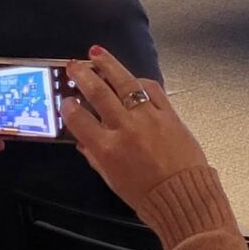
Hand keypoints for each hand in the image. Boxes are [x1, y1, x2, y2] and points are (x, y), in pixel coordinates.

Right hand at [61, 50, 207, 214]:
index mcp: (107, 149)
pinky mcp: (169, 113)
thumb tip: (83, 141)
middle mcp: (126, 128)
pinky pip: (152, 89)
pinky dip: (139, 81)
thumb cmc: (146, 195)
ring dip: (109, 65)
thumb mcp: (112, 180)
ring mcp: (149, 117)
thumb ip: (95, 157)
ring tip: (97, 53)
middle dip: (83, 75)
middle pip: (99, 93)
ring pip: (125, 83)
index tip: (65, 99)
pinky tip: (131, 76)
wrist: (183, 196)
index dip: (68, 107)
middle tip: (74, 65)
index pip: (79, 120)